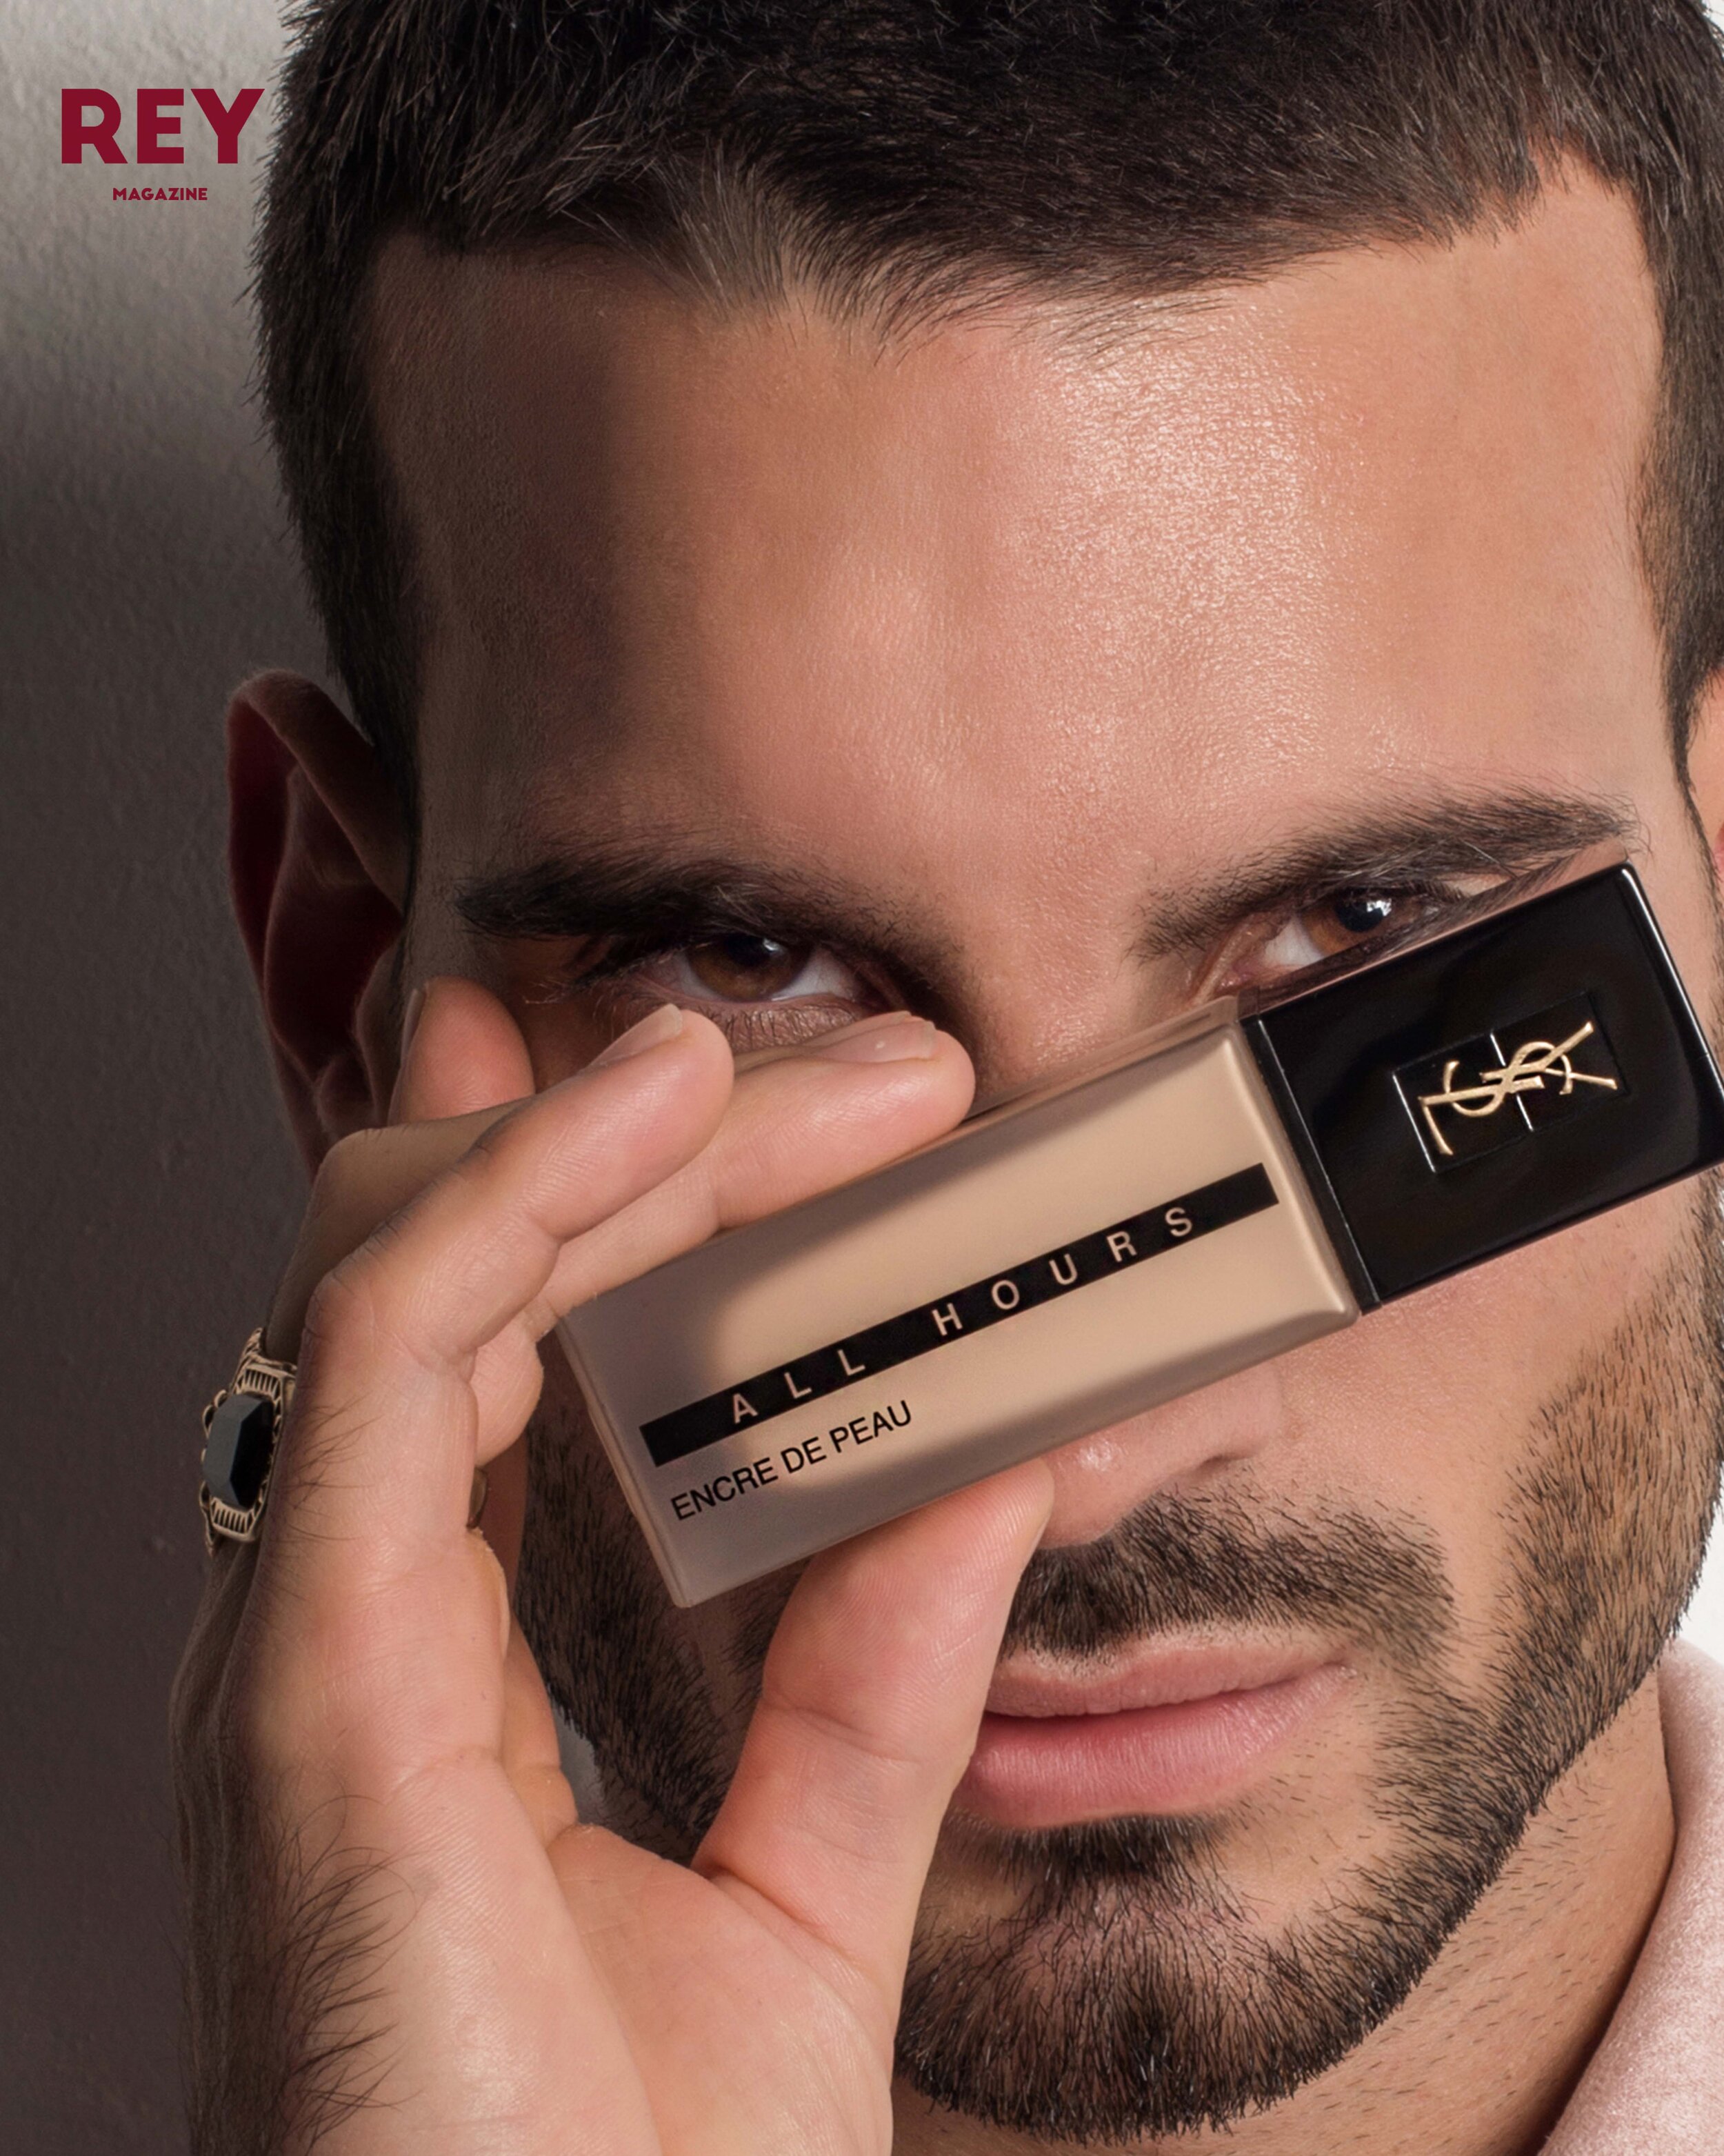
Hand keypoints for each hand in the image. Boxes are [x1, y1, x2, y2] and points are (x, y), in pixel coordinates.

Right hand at [172, 981, 1052, 2154]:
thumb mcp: (801, 1888)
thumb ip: (873, 1680)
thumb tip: (987, 1482)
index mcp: (422, 1663)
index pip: (478, 1354)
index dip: (576, 1195)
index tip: (715, 1095)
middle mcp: (337, 1621)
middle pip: (444, 1277)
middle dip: (625, 1141)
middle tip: (825, 1067)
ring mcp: (308, 1638)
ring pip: (407, 1266)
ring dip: (598, 1134)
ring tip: (762, 1051)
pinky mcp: (319, 1677)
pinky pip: (393, 1350)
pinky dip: (520, 1198)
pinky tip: (659, 1109)